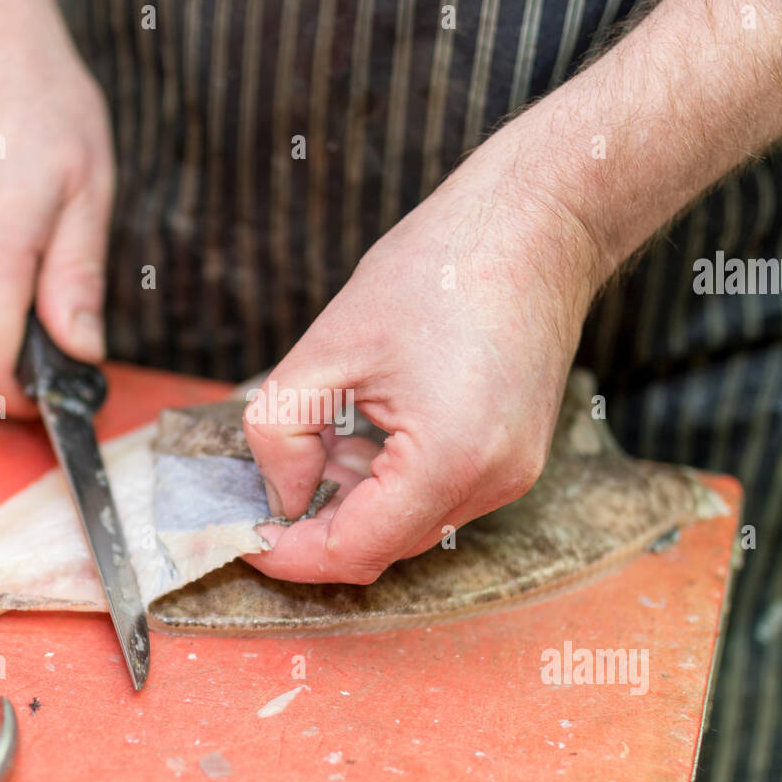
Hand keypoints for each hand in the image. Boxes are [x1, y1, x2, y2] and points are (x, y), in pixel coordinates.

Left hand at [241, 0, 781, 584]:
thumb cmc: (439, 267)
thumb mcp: (328, 345)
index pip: (352, 552)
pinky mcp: (516, 457)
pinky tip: (364, 432)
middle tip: (263, 494)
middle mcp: (491, 483)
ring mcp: (512, 474)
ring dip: (353, 504)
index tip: (242, 540)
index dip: (288, 556)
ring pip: (410, 527)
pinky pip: (439, 496)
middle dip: (316, 530)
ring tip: (319, 441)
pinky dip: (390, 483)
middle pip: (383, 549)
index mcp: (447, 460)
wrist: (538, 224)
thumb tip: (278, 492)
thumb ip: (280, 430)